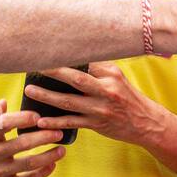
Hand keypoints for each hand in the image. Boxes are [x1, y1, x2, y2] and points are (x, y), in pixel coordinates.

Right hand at [0, 99, 64, 176]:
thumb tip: (4, 102)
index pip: (5, 124)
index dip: (23, 118)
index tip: (38, 116)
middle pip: (22, 144)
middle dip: (44, 137)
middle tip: (58, 131)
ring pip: (28, 163)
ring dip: (48, 156)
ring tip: (61, 149)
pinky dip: (41, 173)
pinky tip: (51, 165)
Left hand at [27, 63, 166, 145]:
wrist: (146, 122)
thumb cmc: (127, 97)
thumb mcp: (117, 77)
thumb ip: (98, 68)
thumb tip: (74, 56)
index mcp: (111, 74)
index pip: (85, 62)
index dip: (65, 57)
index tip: (47, 51)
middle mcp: (106, 90)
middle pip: (76, 79)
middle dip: (53, 71)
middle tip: (34, 66)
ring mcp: (101, 109)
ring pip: (69, 102)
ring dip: (47, 96)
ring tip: (30, 90)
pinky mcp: (96, 124)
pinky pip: (72, 122)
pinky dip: (55, 122)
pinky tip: (41, 121)